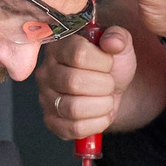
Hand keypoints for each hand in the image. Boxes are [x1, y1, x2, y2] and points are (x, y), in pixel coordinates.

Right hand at [36, 23, 134, 142]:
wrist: (112, 90)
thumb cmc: (110, 66)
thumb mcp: (119, 45)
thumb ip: (118, 37)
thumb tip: (112, 42)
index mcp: (59, 46)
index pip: (78, 54)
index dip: (102, 62)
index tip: (109, 63)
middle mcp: (46, 71)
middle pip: (74, 82)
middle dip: (104, 86)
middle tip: (109, 83)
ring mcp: (45, 98)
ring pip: (74, 108)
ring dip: (101, 105)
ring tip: (106, 98)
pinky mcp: (52, 121)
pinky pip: (74, 128)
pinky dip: (96, 123)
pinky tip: (100, 113)